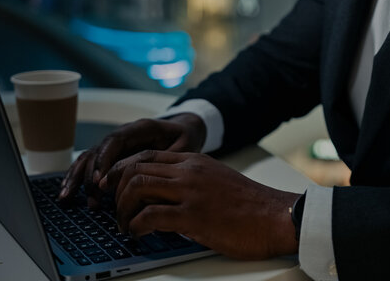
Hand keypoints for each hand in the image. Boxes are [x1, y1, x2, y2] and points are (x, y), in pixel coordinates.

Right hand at [59, 113, 205, 206]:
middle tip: (91, 200)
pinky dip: (77, 178)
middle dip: (89, 175)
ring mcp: (115, 145)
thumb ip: (170, 158)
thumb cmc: (185, 138)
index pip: (115, 140)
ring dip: (77, 178)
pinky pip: (90, 165)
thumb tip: (152, 179)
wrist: (184, 129)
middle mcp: (123, 134)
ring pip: (89, 158)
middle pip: (97, 151)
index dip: (104, 160)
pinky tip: (67, 194)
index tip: (100, 182)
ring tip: (66, 198)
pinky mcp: (111, 156)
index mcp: (141, 128)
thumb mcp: (185, 145)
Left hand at [99, 150, 299, 259]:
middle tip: (114, 209)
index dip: (122, 170)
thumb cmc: (250, 205)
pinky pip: (150, 216)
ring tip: (124, 224)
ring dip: (122, 208)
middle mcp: (188, 171)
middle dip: (115, 190)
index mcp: (194, 161)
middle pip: (135, 168)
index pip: (146, 155)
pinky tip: (138, 234)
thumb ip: (191, 181)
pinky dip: (136, 226)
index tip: (113, 187)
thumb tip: (165, 197)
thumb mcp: (217, 180)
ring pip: (136, 187)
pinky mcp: (193, 216)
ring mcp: (190, 192)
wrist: (276, 217)